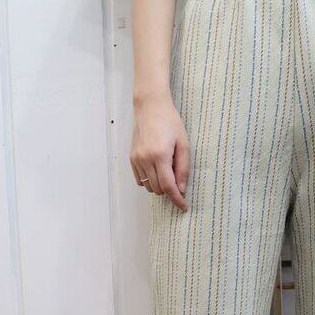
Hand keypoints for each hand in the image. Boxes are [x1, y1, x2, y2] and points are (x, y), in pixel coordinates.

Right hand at [130, 91, 189, 211]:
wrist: (150, 107)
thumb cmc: (170, 123)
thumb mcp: (183, 144)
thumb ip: (182, 168)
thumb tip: (181, 189)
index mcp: (160, 156)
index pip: (168, 186)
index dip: (177, 199)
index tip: (183, 206)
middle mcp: (145, 159)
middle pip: (158, 189)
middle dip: (170, 190)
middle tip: (178, 180)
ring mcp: (136, 159)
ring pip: (148, 186)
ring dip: (159, 186)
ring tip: (167, 171)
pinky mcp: (131, 158)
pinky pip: (140, 180)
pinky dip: (149, 181)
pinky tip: (156, 171)